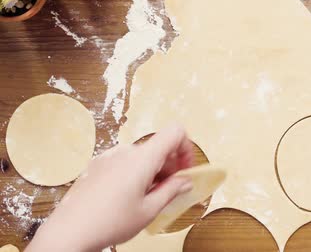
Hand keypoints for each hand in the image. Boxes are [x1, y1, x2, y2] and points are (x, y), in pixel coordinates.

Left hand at [26, 124, 193, 251]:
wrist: (69, 233)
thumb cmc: (106, 223)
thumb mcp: (149, 210)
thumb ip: (172, 191)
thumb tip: (184, 181)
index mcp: (142, 159)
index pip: (174, 133)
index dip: (186, 148)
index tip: (185, 169)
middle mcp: (125, 152)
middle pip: (157, 147)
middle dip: (169, 166)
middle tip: (170, 190)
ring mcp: (108, 157)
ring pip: (141, 156)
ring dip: (151, 172)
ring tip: (146, 198)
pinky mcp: (97, 165)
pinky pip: (124, 162)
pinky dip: (134, 174)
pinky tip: (128, 197)